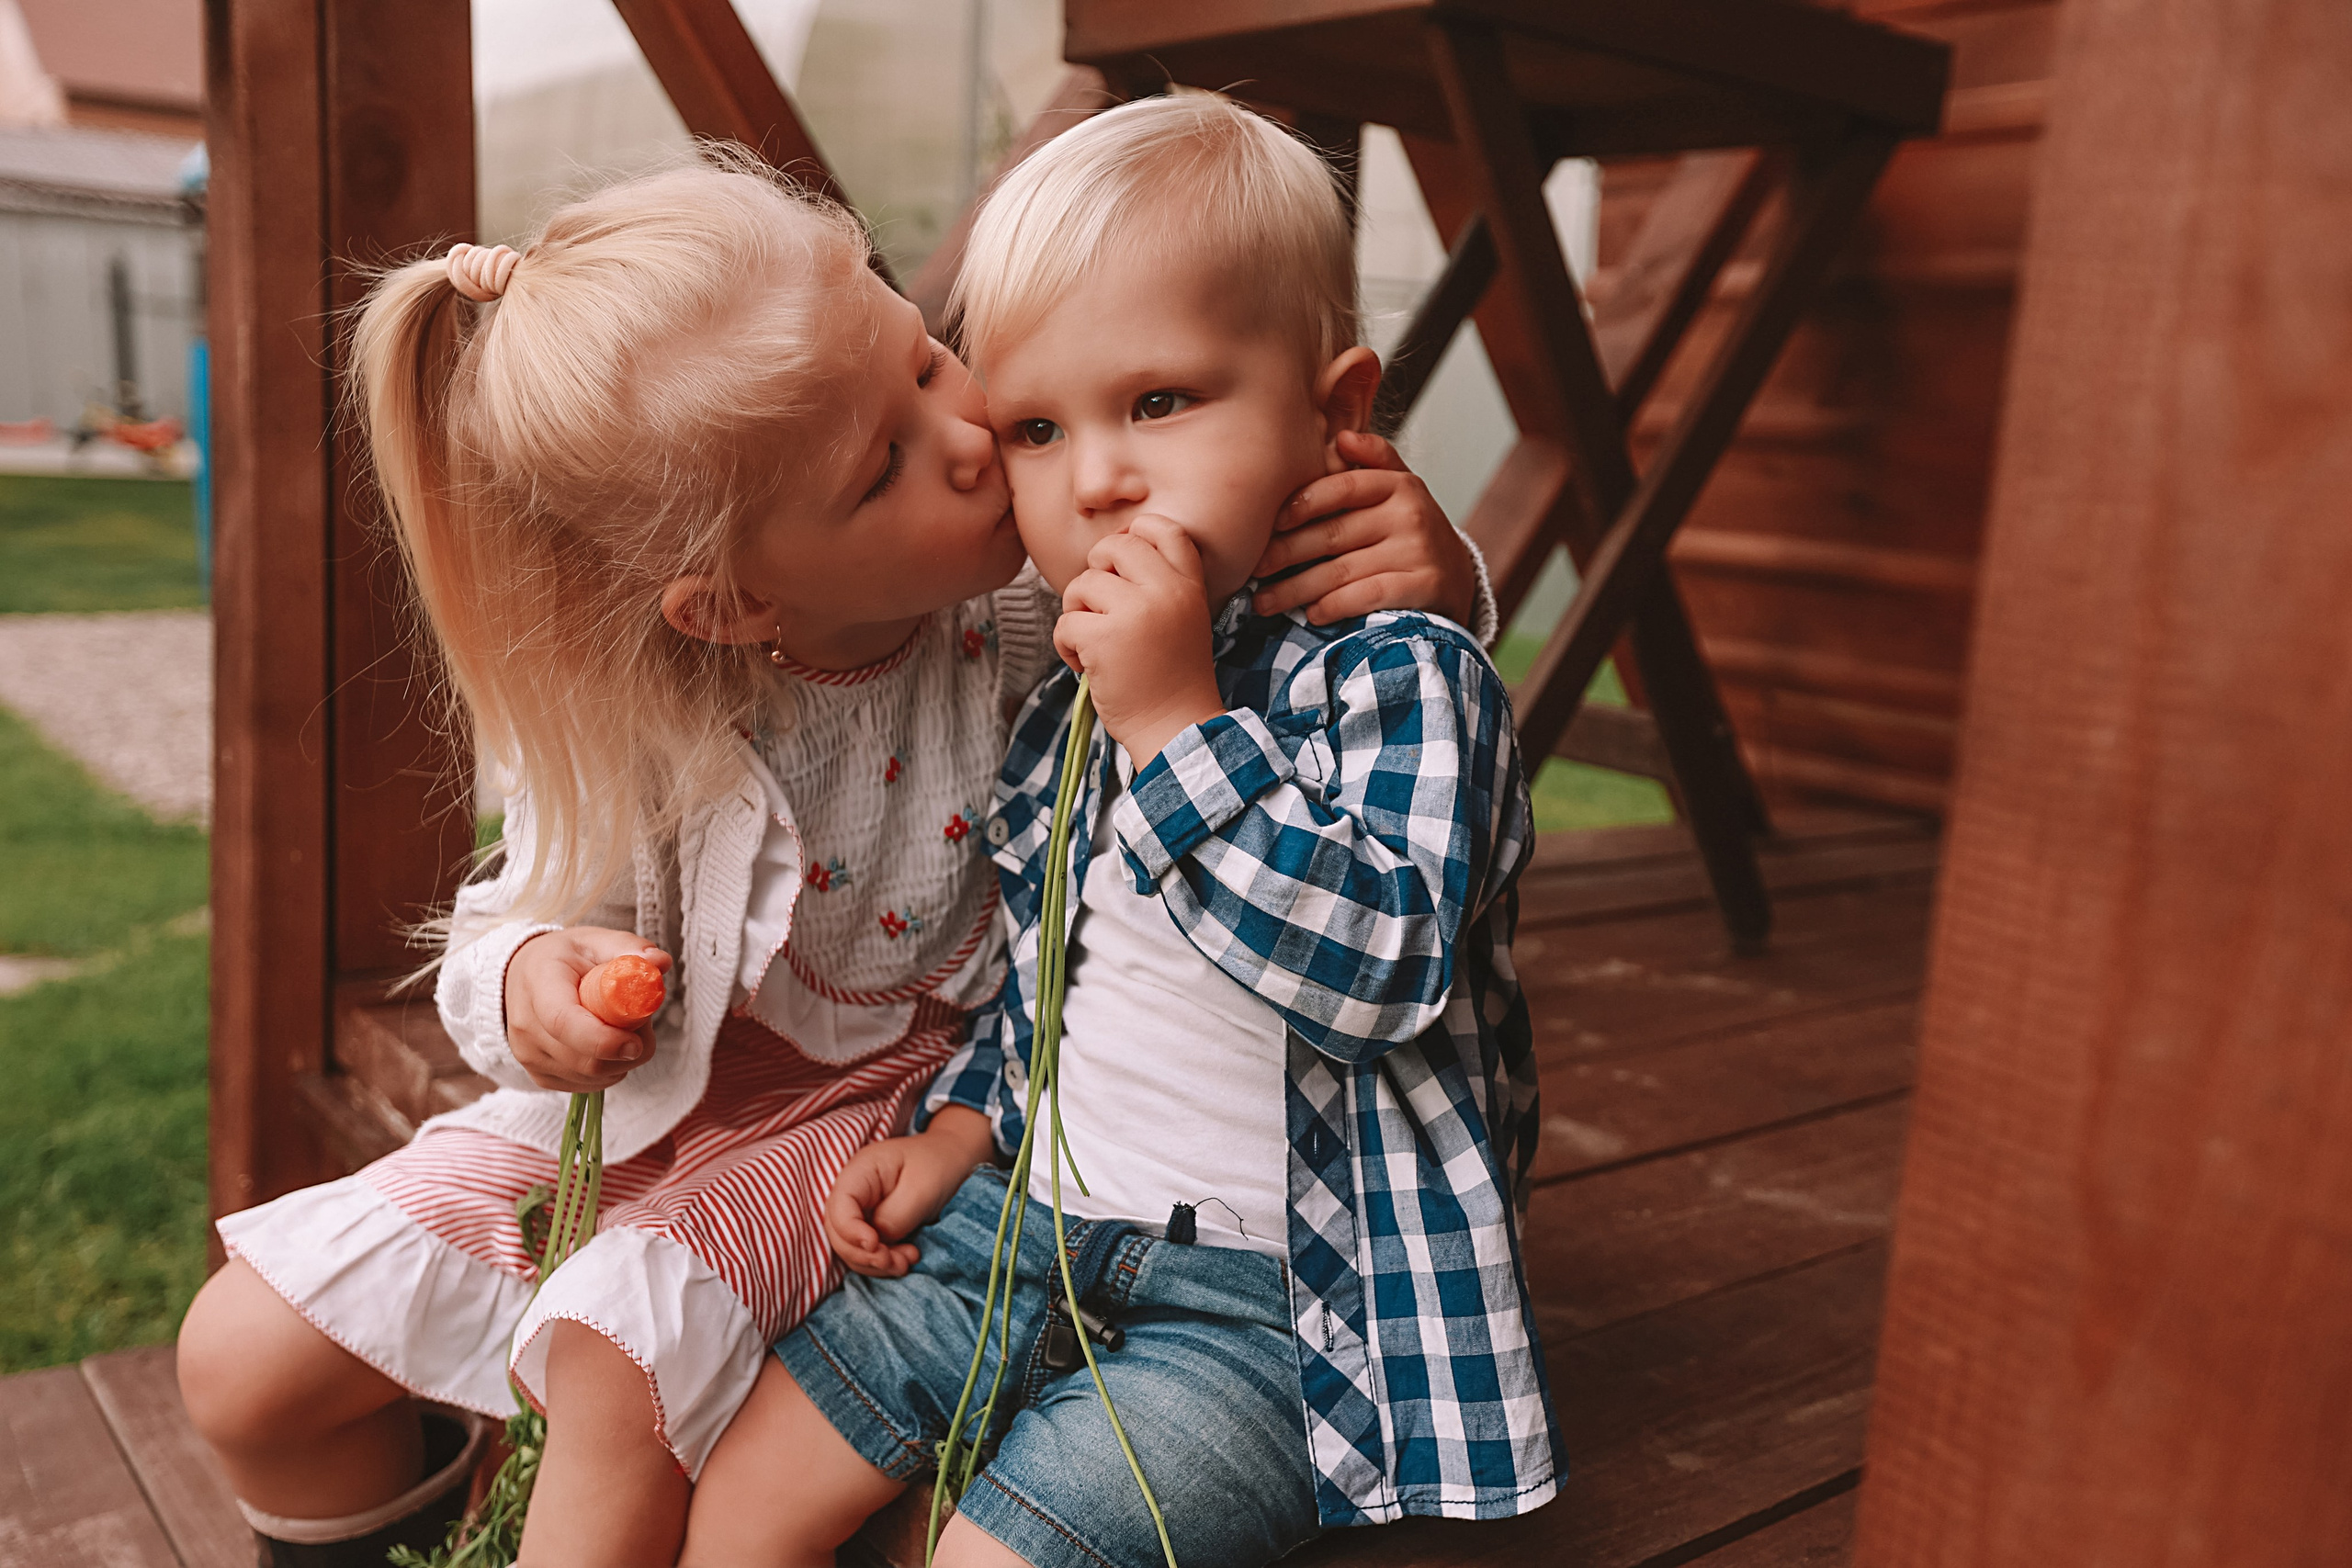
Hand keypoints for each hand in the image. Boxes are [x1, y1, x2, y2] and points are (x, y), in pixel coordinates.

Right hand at [504, 928, 673, 1092]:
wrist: (523, 978)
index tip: (636, 1041)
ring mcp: (529, 1057)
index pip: (564, 1023)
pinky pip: (587, 1086)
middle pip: (585, 1059)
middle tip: (642, 1023)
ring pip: (592, 1077)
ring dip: (622, 1060)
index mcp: (539, 985)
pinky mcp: (539, 1077)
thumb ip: (629, 948)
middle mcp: (526, 1027)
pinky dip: (610, 1070)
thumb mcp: (595, 940)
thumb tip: (660, 962)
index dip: (603, 1040)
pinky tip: (607, 1045)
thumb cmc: (563, 959)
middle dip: (628, 1048)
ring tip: (622, 1028)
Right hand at [823, 1109, 997, 1276]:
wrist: (953, 1159)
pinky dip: (883, 1261)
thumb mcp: (922, 1188)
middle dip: (864, 1254)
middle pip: (839, 1232)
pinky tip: (907, 1258)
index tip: (876, 1245)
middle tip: (896, 1262)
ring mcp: (861, 1210)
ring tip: (907, 1262)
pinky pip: (867, 1250)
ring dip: (875, 1262)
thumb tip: (877, 1239)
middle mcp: (854, 1192)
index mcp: (861, 1171)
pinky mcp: (872, 1225)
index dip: (850, 1232)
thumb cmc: (939, 1165)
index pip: (839, 1207)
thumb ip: (895, 1215)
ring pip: (851, 1246)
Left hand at [1053, 515, 1226, 762]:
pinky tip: (1086, 666)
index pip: (1164, 529)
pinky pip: (1066, 622)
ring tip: (1096, 644)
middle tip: (1099, 606)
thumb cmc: (1173, 680)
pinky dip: (1067, 645)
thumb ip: (1158, 585)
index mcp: (1189, 586)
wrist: (1176, 729)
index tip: (1122, 563)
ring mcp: (1135, 613)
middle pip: (1114, 546)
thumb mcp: (1184, 620)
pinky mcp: (1104, 639)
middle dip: (1096, 572)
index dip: (1136, 533)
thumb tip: (1110, 552)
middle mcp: (1166, 593)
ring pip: (1082, 585)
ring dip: (1078, 613)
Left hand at [1253, 430, 1477, 626]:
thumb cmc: (1410, 532)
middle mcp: (1410, 514)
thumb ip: (1373, 460)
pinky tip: (1311, 614)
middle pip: (1333, 534)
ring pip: (1341, 571)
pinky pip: (1366, 596)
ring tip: (1264, 602)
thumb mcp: (1399, 490)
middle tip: (1254, 569)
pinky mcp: (1423, 587)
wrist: (1456, 578)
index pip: (1341, 487)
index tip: (1271, 521)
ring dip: (1296, 589)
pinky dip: (1334, 606)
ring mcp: (1418, 552)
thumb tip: (1342, 438)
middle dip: (1285, 554)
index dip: (1302, 503)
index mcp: (1398, 485)